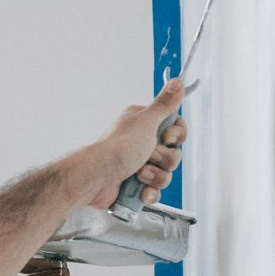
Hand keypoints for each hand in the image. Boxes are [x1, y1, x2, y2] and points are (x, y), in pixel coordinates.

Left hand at [78, 78, 186, 207]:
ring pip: (167, 174)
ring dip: (154, 176)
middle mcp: (143, 143)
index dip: (176, 136)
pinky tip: (140, 191)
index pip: (176, 129)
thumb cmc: (118, 148)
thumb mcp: (146, 121)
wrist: (97, 178)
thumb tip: (177, 82)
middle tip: (147, 155)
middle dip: (163, 159)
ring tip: (138, 173)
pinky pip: (156, 192)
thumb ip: (164, 104)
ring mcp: (140, 165)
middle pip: (174, 154)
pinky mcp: (136, 186)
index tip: (166, 138)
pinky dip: (149, 193)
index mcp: (145, 124)